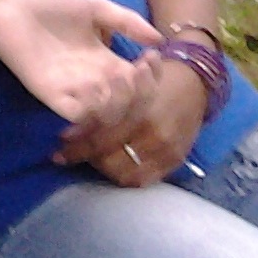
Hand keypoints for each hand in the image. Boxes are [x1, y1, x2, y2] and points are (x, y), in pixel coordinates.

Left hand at [0, 0, 161, 120]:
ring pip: (107, 117)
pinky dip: (91, 107)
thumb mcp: (95, 7)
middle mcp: (92, 81)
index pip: (139, 85)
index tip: (149, 58)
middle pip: (128, 106)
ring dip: (120, 101)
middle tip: (136, 69)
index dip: (151, 78)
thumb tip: (160, 40)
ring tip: (118, 75)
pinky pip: (77, 114)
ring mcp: (71, 90)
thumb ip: (126, 21)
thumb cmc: (48, 1)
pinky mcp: (49, 94)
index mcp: (104, 62)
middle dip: (141, 93)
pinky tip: (92, 84)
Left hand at [58, 54, 206, 185]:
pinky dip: (124, 176)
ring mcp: (166, 152)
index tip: (61, 138)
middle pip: (109, 154)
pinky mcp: (174, 162)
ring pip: (123, 172)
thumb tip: (77, 109)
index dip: (79, 138)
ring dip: (100, 167)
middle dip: (83, 154)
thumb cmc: (157, 78)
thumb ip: (109, 99)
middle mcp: (154, 135)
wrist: (197, 85)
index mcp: (142, 111)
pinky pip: (144, 180)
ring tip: (86, 159)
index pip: (102, 133)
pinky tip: (109, 169)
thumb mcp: (132, 79)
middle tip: (64, 153)